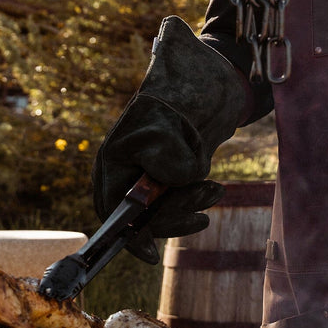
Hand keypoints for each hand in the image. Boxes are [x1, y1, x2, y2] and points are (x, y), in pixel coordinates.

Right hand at [91, 17, 248, 262]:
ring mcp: (149, 171)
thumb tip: (177, 185)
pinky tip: (213, 192)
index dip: (128, 234)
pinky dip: (196, 199)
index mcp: (113, 158)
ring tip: (215, 191)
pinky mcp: (171, 172)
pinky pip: (179, 200)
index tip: (148, 252)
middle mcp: (127, 168)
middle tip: (203, 209)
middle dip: (173, 215)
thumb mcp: (167, 131)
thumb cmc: (178, 97)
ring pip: (164, 209)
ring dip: (190, 206)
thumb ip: (167, 166)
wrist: (208, 76)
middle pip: (141, 215)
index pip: (111, 209)